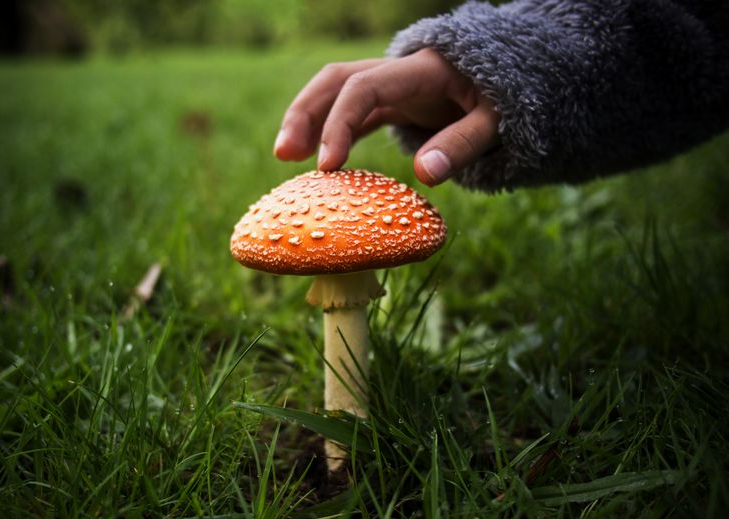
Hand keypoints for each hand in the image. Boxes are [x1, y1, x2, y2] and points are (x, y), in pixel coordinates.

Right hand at [273, 48, 500, 185]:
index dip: (340, 123)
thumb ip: (463, 143)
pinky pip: (350, 112)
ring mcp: (390, 86)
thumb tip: (424, 174)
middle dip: (305, 113)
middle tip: (283, 154)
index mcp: (420, 71)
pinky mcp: (390, 102)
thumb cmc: (505, 99)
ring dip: (307, 120)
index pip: (365, 88)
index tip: (327, 167)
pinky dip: (330, 132)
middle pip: (335, 80)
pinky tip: (318, 161)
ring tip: (285, 156)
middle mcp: (396, 72)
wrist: (508, 82)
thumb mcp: (496, 120)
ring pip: (335, 93)